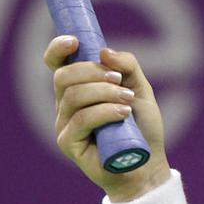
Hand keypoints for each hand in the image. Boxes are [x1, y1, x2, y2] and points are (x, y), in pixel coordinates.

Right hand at [46, 37, 170, 201]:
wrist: (147, 162)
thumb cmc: (141, 125)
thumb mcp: (140, 87)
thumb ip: (126, 65)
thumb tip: (104, 51)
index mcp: (79, 86)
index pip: (56, 63)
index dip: (58, 48)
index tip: (74, 40)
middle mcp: (66, 103)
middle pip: (63, 76)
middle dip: (92, 72)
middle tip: (118, 80)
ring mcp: (64, 123)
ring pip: (73, 96)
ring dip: (105, 93)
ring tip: (128, 101)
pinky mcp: (68, 143)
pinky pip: (81, 119)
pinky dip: (104, 112)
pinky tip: (123, 114)